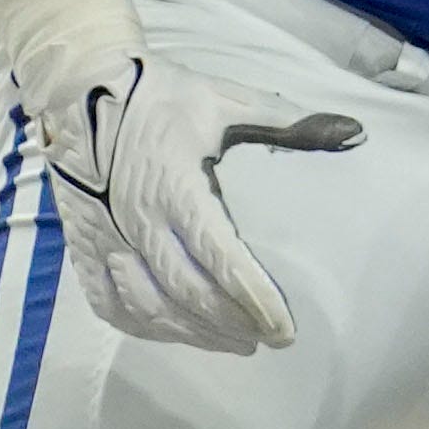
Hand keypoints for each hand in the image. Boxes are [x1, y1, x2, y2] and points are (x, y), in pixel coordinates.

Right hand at [26, 53, 351, 350]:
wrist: (74, 85)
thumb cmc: (157, 94)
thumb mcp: (224, 101)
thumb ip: (287, 122)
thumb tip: (353, 132)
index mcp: (177, 188)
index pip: (222, 260)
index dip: (255, 300)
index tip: (285, 329)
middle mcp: (137, 221)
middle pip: (189, 293)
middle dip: (232, 324)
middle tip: (267, 340)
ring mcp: (104, 237)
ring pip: (148, 306)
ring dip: (193, 334)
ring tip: (232, 343)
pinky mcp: (81, 243)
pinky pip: (107, 301)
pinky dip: (140, 326)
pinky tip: (171, 333)